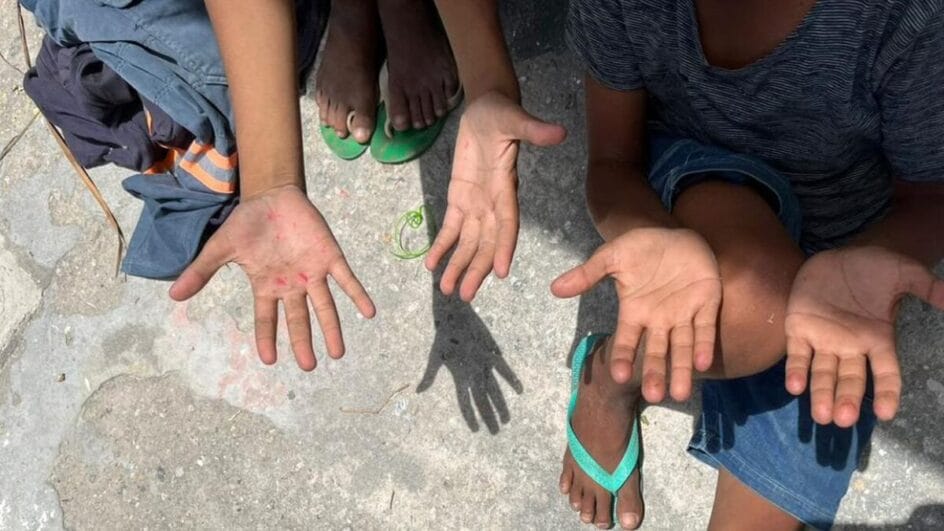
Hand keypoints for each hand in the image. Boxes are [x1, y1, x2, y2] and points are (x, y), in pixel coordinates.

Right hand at [169, 184, 375, 370]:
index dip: (267, 339)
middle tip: (309, 367)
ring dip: (332, 329)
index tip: (268, 361)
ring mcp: (313, 272)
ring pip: (324, 306)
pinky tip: (369, 313)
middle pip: (299, 320)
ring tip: (338, 353)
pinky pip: (346, 279)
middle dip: (303, 342)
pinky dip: (357, 295)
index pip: (267, 319)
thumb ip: (202, 272)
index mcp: (268, 286)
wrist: (272, 195)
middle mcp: (292, 285)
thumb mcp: (221, 248)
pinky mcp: (329, 256)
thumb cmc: (248, 223)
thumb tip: (173, 295)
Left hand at [425, 91, 566, 300]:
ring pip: (468, 242)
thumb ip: (534, 129)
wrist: (488, 107)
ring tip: (448, 290)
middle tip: (464, 295)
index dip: (504, 247)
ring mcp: (476, 202)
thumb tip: (560, 132)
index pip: (507, 223)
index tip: (500, 272)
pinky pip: (450, 227)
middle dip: (476, 268)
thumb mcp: (515, 117)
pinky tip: (431, 265)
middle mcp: (492, 202)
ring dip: (458, 265)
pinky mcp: (460, 197)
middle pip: (486, 243)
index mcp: (506, 188)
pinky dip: (442, 246)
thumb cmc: (503, 111)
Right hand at [551, 228, 721, 401]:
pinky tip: (703, 362)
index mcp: (635, 313)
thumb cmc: (640, 247)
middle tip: (655, 396)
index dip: (624, 357)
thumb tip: (554, 289)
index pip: (627, 341)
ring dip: (682, 370)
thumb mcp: (611, 257)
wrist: (673, 234)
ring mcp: (683, 314)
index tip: (620, 376)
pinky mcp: (707, 304)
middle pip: (656, 352)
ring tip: (680, 394)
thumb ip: (587, 274)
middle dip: (655, 373)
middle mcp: (659, 320)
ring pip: (682, 347)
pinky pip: (705, 328)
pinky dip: (704, 344)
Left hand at [784, 246, 943, 426]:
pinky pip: (797, 354)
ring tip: (821, 416)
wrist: (838, 256)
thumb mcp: (904, 273)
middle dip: (847, 399)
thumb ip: (926, 287)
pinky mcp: (798, 329)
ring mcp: (823, 339)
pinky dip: (795, 370)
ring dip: (821, 394)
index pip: (886, 372)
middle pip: (850, 379)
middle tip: (844, 420)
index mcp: (877, 339)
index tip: (886, 413)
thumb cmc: (873, 268)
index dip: (886, 392)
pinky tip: (794, 387)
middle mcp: (850, 346)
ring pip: (823, 373)